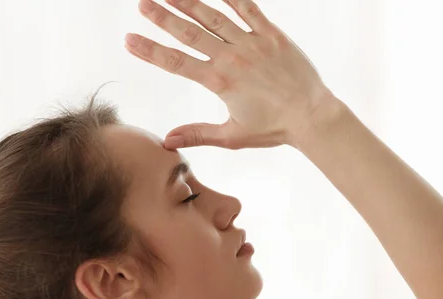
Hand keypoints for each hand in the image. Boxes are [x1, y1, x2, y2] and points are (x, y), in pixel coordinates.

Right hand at [125, 0, 336, 149]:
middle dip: (162, 18)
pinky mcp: (272, 34)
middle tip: (142, 5)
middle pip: (189, 34)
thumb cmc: (273, 129)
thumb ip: (197, 135)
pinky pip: (248, 8)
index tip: (129, 40)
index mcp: (219, 82)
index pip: (175, 63)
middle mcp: (232, 59)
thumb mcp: (232, 136)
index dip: (150, 51)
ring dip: (189, 2)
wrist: (312, 115)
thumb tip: (167, 141)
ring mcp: (252, 43)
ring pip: (213, 16)